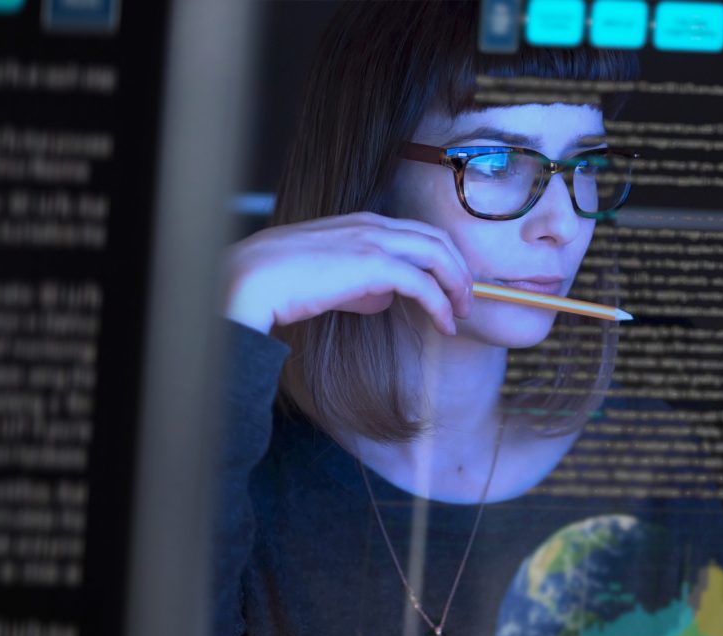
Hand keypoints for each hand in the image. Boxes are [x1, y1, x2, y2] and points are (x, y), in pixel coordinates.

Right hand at [223, 212, 473, 335]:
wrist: (255, 278)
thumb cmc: (284, 280)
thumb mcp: (330, 277)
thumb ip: (361, 283)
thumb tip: (385, 299)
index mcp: (364, 222)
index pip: (420, 234)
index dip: (443, 259)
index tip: (452, 286)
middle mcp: (374, 225)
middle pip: (438, 240)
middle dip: (460, 271)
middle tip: (466, 301)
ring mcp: (375, 241)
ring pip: (438, 256)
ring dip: (457, 286)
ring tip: (461, 314)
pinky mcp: (374, 265)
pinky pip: (423, 284)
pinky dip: (440, 305)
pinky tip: (445, 325)